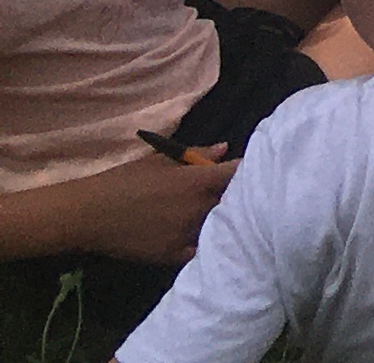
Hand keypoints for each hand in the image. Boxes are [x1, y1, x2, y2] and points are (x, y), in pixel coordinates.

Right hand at [69, 151, 235, 261]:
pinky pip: (200, 250)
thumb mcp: (160, 161)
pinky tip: (205, 239)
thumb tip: (225, 148)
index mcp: (198, 182)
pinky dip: (205, 244)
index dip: (248, 171)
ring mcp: (187, 234)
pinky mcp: (174, 255)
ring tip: (227, 217)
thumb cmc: (125, 181)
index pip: (238, 174)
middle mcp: (198, 209)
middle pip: (235, 202)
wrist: (90, 215)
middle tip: (241, 193)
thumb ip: (197, 155)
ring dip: (225, 221)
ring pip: (220, 227)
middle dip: (240, 196)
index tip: (253, 169)